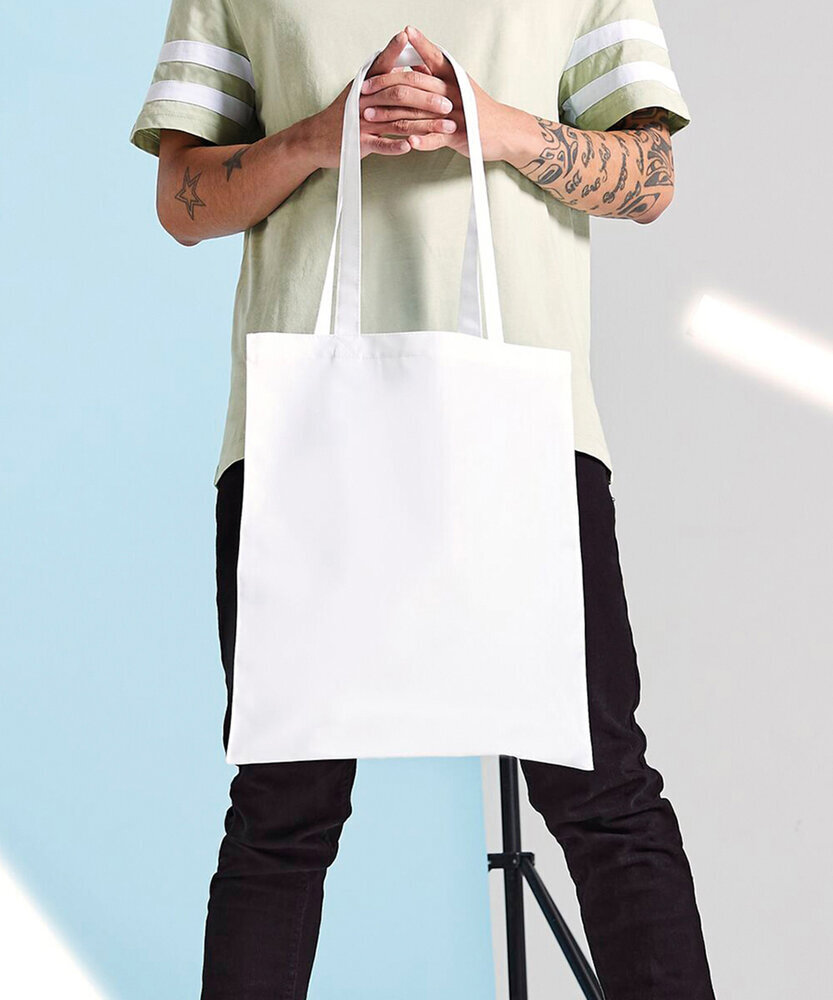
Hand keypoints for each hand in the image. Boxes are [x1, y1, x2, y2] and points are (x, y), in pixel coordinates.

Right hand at [302, 29, 454, 166]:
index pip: (383, 64)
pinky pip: (381, 144)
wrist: (317, 139)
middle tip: (449, 103)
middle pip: (399, 95)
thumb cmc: (344, 115)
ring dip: (423, 125)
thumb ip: (383, 81)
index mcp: (366, 84)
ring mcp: (362, 121)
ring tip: (445, 127)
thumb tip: (409, 66)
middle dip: (427, 99)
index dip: (395, 50)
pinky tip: (411, 147)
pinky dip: (395, 146)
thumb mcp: (360, 92)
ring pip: (397, 121)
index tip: (407, 35)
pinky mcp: (359, 142)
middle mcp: (364, 99)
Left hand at [359, 25, 516, 161]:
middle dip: (386, 85)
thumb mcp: (458, 87)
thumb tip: (414, 64)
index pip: (432, 56)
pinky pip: (436, 137)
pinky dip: (421, 139)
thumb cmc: (477, 110)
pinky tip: (406, 141)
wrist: (503, 132)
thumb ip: (436, 76)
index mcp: (452, 77)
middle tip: (364, 89)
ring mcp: (454, 113)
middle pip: (414, 84)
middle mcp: (452, 91)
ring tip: (370, 116)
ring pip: (418, 111)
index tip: (401, 34)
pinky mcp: (458, 135)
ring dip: (391, 115)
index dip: (416, 45)